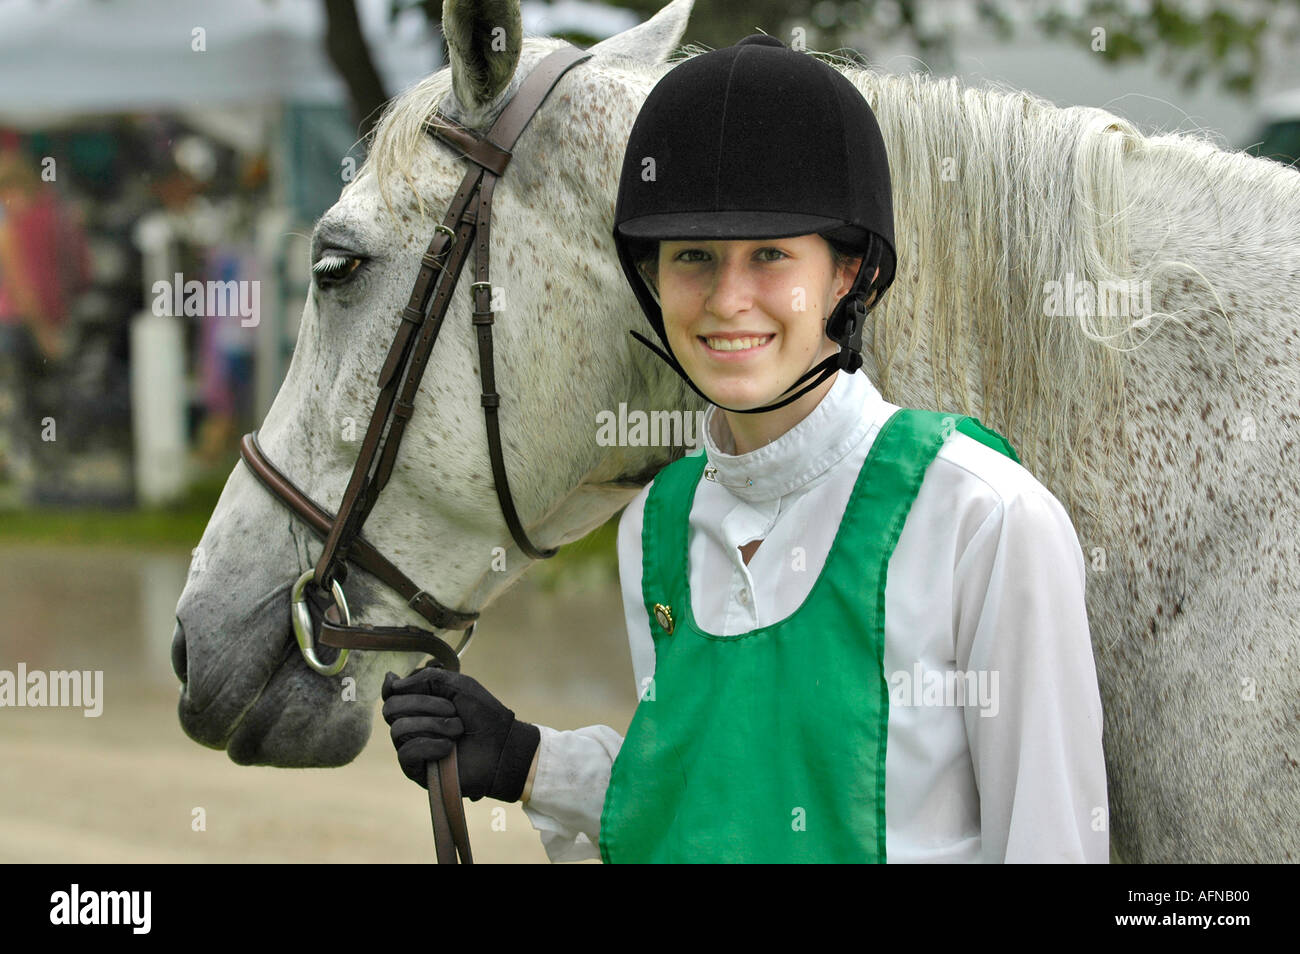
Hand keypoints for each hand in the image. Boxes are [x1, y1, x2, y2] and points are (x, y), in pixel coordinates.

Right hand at [381, 665, 539, 802]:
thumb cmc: (484, 715)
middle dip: (422, 703)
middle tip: (451, 709)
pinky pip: (406, 753)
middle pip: (391, 709)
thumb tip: (391, 683)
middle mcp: (412, 725)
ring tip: (457, 729)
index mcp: (420, 705)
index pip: (390, 695)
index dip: (389, 688)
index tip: (395, 683)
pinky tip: (449, 747)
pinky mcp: (417, 770)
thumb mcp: (457, 685)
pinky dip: (429, 746)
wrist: (503, 746)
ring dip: (432, 724)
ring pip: (398, 729)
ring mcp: (413, 748)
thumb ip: (427, 678)